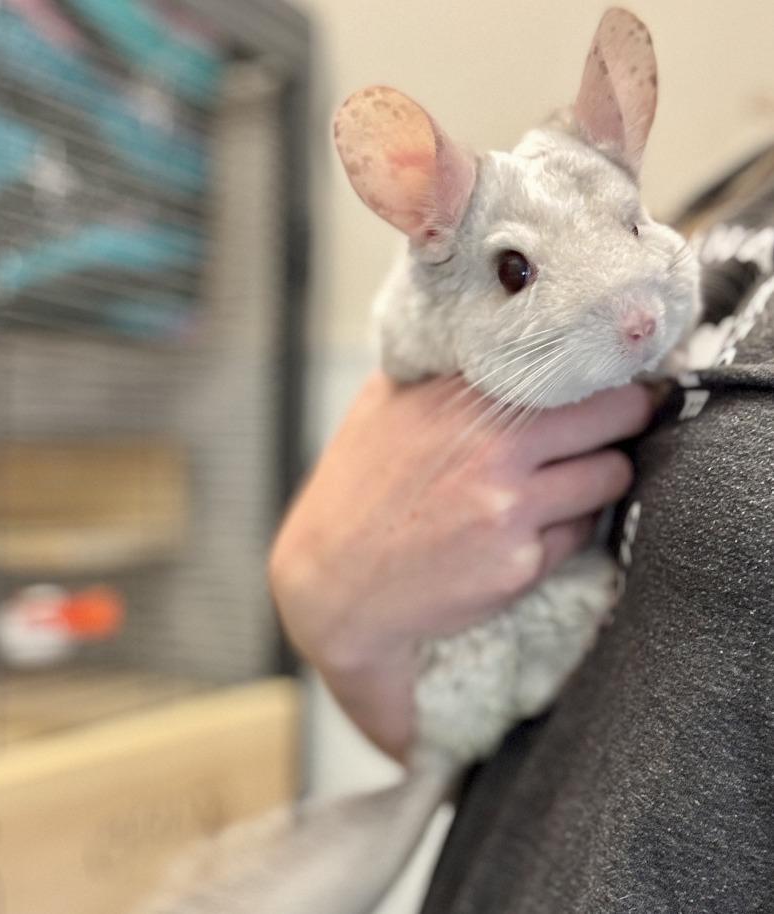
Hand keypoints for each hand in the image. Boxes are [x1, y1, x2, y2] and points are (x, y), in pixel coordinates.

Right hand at [268, 372, 651, 759]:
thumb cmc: (355, 490)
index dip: (604, 366)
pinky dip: (565, 526)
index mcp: (461, 397)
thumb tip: (503, 337)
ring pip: (612, 475)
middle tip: (618, 420)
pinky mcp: (519, 565)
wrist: (331, 584)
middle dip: (626, 415)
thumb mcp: (384, 403)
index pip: (573, 361)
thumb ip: (444, 367)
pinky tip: (526, 526)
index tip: (614, 371)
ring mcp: (509, 508)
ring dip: (600, 474)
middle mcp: (493, 447)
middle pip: (617, 412)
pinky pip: (579, 532)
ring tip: (567, 477)